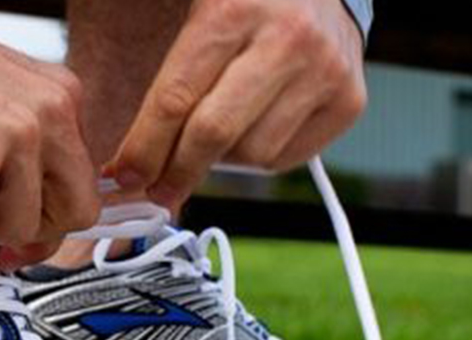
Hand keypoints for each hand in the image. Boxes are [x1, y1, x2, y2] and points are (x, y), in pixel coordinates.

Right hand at [0, 1, 99, 263]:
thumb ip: (25, 152)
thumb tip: (32, 223)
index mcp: (61, 97)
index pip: (84, 183)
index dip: (50, 214)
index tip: (19, 222)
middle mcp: (48, 115)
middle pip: (73, 214)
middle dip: (27, 227)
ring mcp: (12, 140)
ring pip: (18, 229)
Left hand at [109, 0, 367, 206]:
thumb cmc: (246, 3)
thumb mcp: (198, 11)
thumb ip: (167, 76)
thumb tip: (130, 159)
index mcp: (232, 9)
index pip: (175, 98)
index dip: (143, 147)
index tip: (122, 176)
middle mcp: (286, 39)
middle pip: (213, 134)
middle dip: (174, 171)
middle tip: (153, 189)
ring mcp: (325, 71)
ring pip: (251, 154)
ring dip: (221, 160)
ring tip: (213, 138)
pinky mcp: (349, 100)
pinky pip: (285, 158)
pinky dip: (257, 157)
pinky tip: (252, 130)